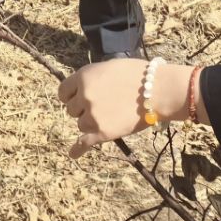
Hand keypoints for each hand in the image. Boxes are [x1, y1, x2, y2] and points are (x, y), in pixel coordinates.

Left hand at [57, 59, 195, 157]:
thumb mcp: (108, 67)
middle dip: (83, 109)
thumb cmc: (137, 74)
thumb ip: (91, 78)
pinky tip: (73, 154)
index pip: (63, 92)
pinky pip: (84, 143)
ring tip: (110, 116)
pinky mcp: (103, 132)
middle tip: (103, 105)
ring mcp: (92, 115)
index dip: (71, 95)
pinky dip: (78, 149)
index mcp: (83, 77)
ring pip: (81, 125)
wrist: (158, 90)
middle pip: (72, 110)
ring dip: (91, 122)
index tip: (78, 98)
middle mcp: (84, 96)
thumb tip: (83, 87)